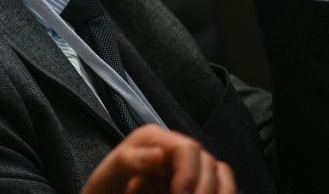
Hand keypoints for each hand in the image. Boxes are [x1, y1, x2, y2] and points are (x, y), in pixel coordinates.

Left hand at [81, 125, 235, 193]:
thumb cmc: (105, 192)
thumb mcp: (107, 179)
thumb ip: (127, 163)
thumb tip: (157, 155)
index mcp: (152, 140)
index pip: (186, 148)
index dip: (190, 173)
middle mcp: (173, 148)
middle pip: (206, 161)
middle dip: (204, 188)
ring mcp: (185, 165)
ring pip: (219, 172)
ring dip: (218, 192)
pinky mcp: (193, 182)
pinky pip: (220, 185)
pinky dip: (223, 193)